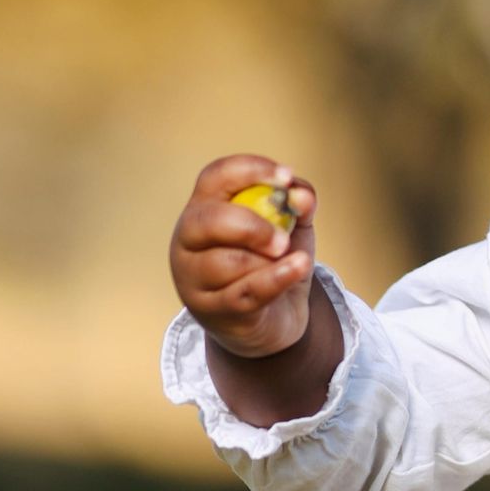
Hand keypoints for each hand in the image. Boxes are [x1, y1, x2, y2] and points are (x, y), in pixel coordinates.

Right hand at [170, 154, 318, 359]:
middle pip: (208, 221)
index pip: (215, 177)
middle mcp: (188, 240)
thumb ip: (297, 205)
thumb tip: (301, 195)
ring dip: (268, 262)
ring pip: (226, 263)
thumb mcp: (290, 227)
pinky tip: (298, 268)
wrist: (275, 319)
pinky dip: (276, 279)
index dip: (249, 170)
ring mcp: (194, 278)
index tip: (286, 177)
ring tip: (292, 262)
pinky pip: (243, 292)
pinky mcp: (212, 310)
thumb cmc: (273, 263)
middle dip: (252, 226)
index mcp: (204, 208)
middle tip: (283, 239)